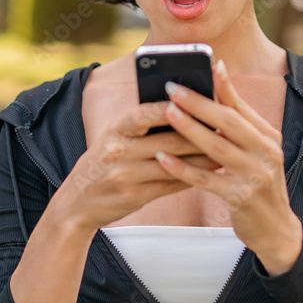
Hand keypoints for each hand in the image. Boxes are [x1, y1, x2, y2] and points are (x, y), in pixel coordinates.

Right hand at [55, 100, 221, 234]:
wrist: (76, 203)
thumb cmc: (102, 163)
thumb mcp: (113, 137)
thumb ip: (141, 124)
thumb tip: (182, 107)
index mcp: (115, 130)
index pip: (144, 113)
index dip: (170, 107)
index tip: (196, 99)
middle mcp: (119, 151)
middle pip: (168, 140)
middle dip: (200, 133)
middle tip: (227, 126)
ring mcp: (127, 175)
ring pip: (175, 163)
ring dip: (203, 156)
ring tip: (226, 148)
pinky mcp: (135, 196)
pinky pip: (171, 184)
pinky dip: (192, 176)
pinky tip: (210, 172)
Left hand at [154, 60, 302, 274]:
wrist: (276, 230)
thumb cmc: (258, 184)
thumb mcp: (257, 152)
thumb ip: (239, 125)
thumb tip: (220, 84)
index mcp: (269, 137)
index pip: (242, 107)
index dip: (224, 86)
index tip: (207, 65)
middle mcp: (265, 153)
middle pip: (228, 122)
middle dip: (198, 103)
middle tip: (173, 88)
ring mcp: (254, 176)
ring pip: (216, 148)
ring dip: (189, 129)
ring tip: (167, 113)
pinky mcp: (240, 198)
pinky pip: (206, 180)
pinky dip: (183, 168)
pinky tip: (163, 158)